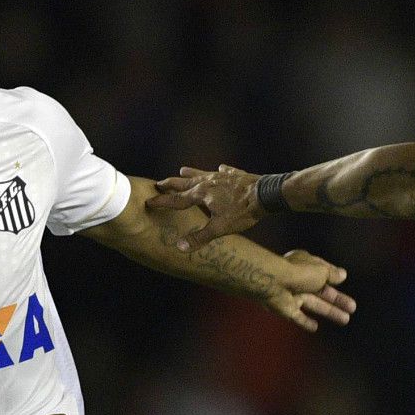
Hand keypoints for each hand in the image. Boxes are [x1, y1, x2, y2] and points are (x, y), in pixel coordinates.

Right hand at [149, 165, 263, 251]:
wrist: (265, 194)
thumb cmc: (242, 212)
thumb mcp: (220, 228)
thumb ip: (199, 237)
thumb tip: (179, 247)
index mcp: (201, 194)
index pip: (177, 200)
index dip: (162, 202)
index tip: (148, 201)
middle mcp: (208, 182)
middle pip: (185, 182)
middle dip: (171, 184)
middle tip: (159, 183)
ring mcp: (222, 177)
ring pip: (202, 173)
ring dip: (191, 172)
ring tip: (182, 169)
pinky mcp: (236, 175)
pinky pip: (225, 171)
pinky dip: (220, 171)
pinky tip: (221, 168)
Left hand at [267, 249, 355, 332]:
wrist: (273, 282)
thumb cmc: (299, 272)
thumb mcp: (321, 270)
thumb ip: (332, 274)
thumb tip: (343, 275)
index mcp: (306, 265)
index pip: (323, 272)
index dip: (333, 277)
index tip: (342, 281)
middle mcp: (300, 280)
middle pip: (322, 292)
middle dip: (337, 300)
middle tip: (352, 308)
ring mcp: (293, 295)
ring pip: (314, 305)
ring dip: (329, 312)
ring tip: (345, 319)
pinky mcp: (286, 309)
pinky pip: (298, 316)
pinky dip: (305, 322)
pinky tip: (315, 328)